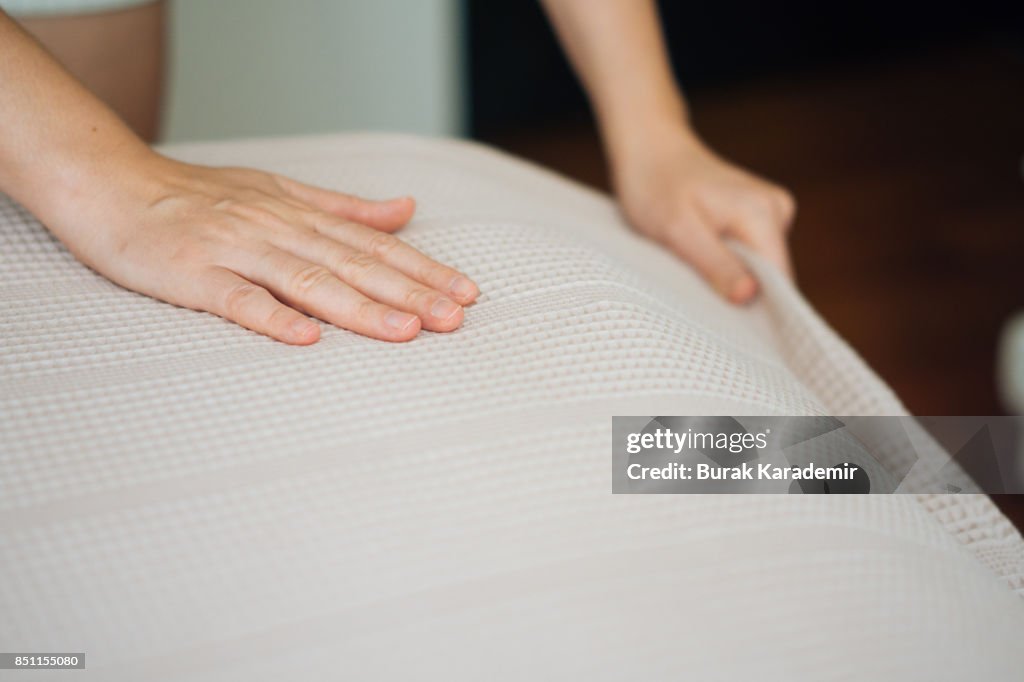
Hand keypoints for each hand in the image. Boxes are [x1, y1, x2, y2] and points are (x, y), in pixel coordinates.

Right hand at [57, 154, 478, 344]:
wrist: (113, 187)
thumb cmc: (199, 196)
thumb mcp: (279, 192)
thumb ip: (344, 208)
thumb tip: (405, 209)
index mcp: (300, 215)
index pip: (374, 245)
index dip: (422, 268)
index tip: (465, 293)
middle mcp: (278, 230)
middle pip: (354, 265)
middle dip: (409, 293)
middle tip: (455, 319)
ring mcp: (236, 251)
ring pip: (308, 281)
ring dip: (359, 308)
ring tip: (406, 330)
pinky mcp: (194, 275)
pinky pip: (237, 299)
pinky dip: (273, 318)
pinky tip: (306, 339)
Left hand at [613, 130, 795, 302]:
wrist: (649, 150)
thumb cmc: (655, 187)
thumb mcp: (678, 231)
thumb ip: (716, 264)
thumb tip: (750, 297)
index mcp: (764, 214)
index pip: (780, 281)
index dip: (757, 309)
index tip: (723, 323)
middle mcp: (777, 209)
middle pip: (772, 277)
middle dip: (739, 292)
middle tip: (698, 291)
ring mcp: (770, 211)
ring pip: (760, 268)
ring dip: (730, 277)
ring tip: (694, 265)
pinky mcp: (758, 215)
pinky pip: (750, 254)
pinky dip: (727, 263)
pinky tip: (700, 254)